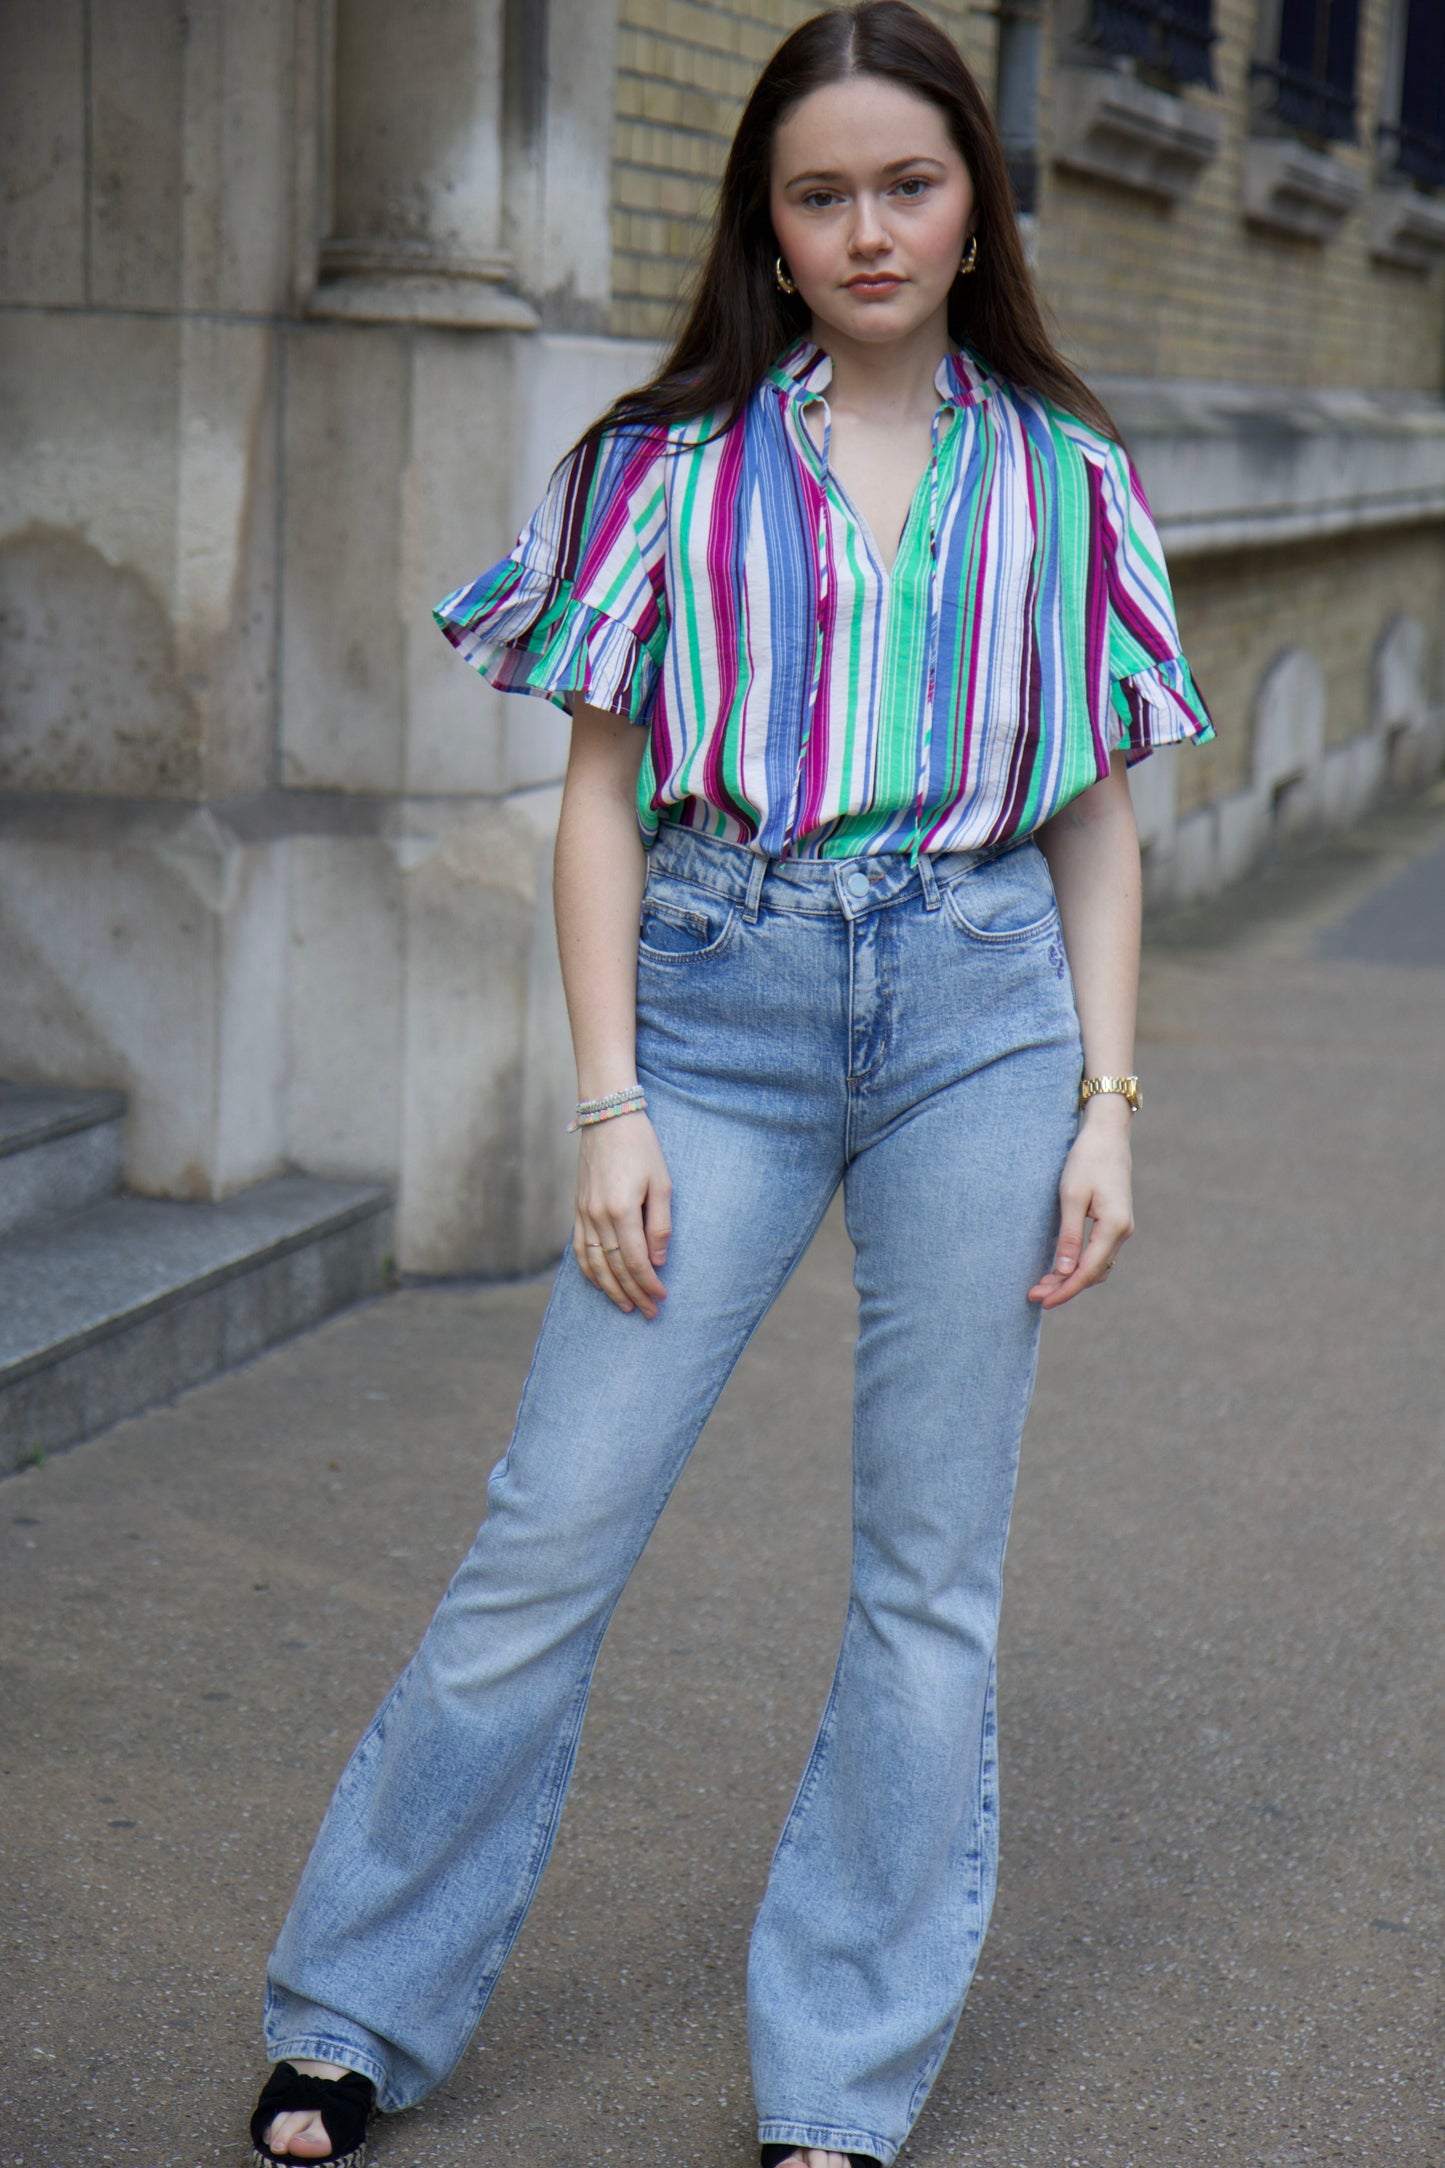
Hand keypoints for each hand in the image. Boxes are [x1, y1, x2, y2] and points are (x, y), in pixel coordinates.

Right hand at [573, 1112, 672, 1317]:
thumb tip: (658, 1260)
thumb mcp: (662, 1183)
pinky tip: (600, 1284)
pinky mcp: (577, 1209)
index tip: (662, 1298)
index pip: (635, 1260)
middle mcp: (598, 1216)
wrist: (607, 1118)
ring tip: (626, 1306)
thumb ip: (660, 1224)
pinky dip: (589, 1271)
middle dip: (634, 1293)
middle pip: (615, 1267)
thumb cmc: (641, 1147)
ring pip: (594, 1263)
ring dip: (610, 1289)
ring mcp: (584, 1214)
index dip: (649, 1283)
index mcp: (622, 1210)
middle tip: (649, 1312)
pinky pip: (579, 1248)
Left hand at [1027, 1096, 1133, 1308]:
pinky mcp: (1116, 1222)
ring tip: (1043, 1283)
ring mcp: (1122, 1228)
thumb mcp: (1071, 1196)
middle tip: (1035, 1295)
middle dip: (1065, 1287)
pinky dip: (1081, 1265)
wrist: (1108, 1134)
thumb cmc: (1086, 1160)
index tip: (1042, 1300)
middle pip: (1093, 1273)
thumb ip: (1069, 1236)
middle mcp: (1123, 1232)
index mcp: (1114, 1226)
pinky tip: (1061, 1267)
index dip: (1064, 1290)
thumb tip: (1065, 1272)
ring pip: (1098, 1266)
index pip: (1087, 1271)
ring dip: (1072, 1278)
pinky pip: (1099, 1253)